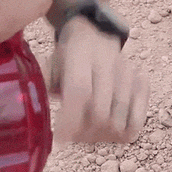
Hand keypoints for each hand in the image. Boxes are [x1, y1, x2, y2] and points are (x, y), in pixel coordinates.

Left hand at [50, 17, 149, 143]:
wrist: (96, 33)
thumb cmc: (69, 55)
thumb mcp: (51, 63)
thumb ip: (43, 84)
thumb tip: (29, 110)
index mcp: (81, 54)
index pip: (80, 92)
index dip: (71, 120)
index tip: (61, 139)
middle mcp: (109, 62)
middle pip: (102, 114)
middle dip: (85, 134)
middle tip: (73, 136)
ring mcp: (129, 74)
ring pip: (119, 123)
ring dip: (101, 137)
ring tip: (88, 133)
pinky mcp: (141, 84)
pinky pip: (137, 122)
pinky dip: (123, 134)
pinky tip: (108, 130)